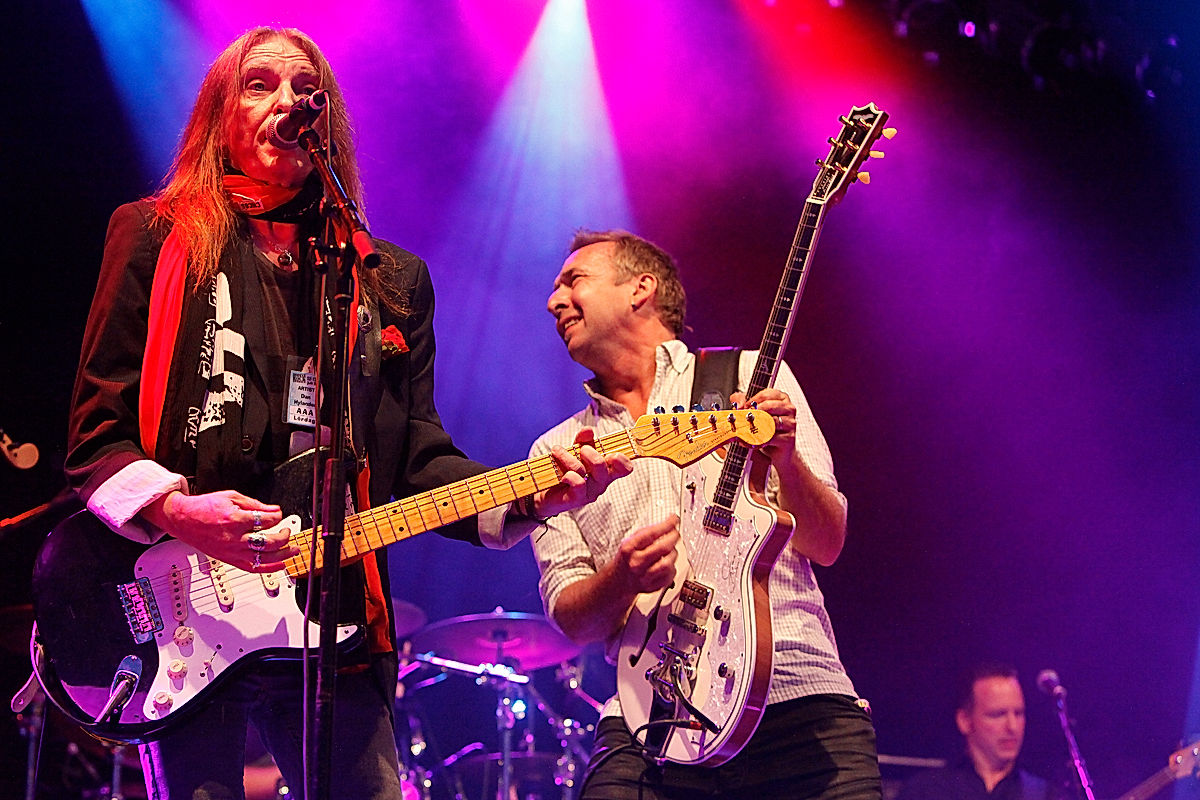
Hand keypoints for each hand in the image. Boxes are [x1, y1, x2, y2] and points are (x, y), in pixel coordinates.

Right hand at [146, 490, 298, 571]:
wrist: (183, 519)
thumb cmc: (204, 507)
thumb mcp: (232, 497)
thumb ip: (256, 504)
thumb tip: (275, 510)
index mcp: (235, 519)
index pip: (267, 521)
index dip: (277, 517)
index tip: (278, 515)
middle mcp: (235, 538)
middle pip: (269, 542)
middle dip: (284, 536)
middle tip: (288, 531)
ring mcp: (232, 551)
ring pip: (264, 557)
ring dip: (283, 555)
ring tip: (293, 551)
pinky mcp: (229, 560)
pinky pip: (252, 568)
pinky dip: (269, 568)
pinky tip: (280, 565)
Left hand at [532, 428, 632, 517]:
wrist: (544, 491)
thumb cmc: (564, 470)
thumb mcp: (574, 452)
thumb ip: (583, 441)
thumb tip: (588, 430)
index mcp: (605, 471)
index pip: (625, 468)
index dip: (623, 459)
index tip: (612, 452)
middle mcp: (600, 483)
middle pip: (604, 465)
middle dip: (590, 452)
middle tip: (580, 449)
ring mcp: (589, 493)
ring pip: (585, 471)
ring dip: (568, 457)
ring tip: (557, 451)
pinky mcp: (576, 500)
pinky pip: (578, 484)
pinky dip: (568, 474)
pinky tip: (561, 474)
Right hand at [612, 515, 679, 595]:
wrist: (618, 581)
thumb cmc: (627, 558)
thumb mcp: (630, 541)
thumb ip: (647, 532)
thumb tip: (668, 523)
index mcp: (629, 549)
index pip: (651, 534)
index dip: (666, 525)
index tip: (674, 519)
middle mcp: (636, 563)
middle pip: (663, 548)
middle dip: (674, 537)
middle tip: (676, 533)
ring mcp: (644, 576)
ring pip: (669, 562)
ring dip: (673, 553)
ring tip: (670, 550)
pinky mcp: (652, 586)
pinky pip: (670, 574)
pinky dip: (672, 566)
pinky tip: (667, 562)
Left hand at [731, 388, 796, 459]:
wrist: (778, 450)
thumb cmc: (767, 428)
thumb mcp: (755, 411)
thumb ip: (743, 401)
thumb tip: (738, 403)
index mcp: (782, 399)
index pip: (766, 394)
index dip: (752, 400)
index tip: (743, 407)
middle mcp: (789, 409)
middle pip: (768, 406)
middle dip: (752, 413)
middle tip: (743, 419)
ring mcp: (790, 423)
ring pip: (769, 421)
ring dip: (754, 427)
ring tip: (745, 431)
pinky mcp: (789, 437)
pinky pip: (770, 437)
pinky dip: (758, 439)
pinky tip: (752, 442)